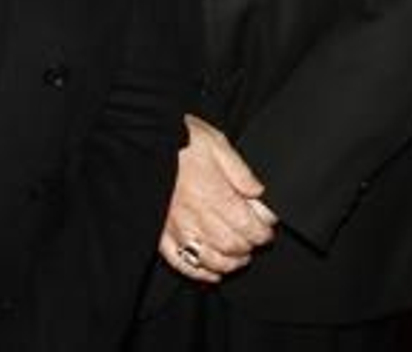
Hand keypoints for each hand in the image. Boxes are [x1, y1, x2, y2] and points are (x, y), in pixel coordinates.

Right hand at [160, 114, 277, 281]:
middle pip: (231, 245)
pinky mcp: (159, 234)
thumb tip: (259, 192)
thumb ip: (240, 170)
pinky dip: (199, 272)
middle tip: (255, 241)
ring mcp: (176, 228)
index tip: (268, 229)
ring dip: (229, 263)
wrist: (143, 142)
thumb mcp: (216, 142)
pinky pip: (180, 262)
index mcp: (214, 193)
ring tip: (239, 257)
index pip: (248, 226)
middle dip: (248, 246)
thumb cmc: (179, 139)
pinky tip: (212, 272)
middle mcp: (196, 215)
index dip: (263, 232)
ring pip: (209, 259)